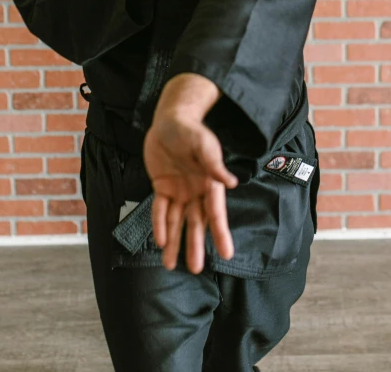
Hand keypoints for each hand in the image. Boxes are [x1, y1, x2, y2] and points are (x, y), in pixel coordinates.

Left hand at [143, 112, 237, 274]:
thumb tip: (230, 183)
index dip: (220, 232)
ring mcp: (179, 190)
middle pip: (196, 222)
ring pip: (177, 221)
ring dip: (174, 242)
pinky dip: (159, 224)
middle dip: (195, 245)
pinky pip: (160, 209)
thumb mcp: (203, 143)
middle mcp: (196, 191)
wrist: (170, 120)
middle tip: (196, 269)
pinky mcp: (162, 186)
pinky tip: (160, 241)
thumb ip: (214, 163)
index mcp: (210, 182)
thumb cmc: (191, 130)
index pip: (215, 212)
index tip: (227, 253)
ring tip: (171, 265)